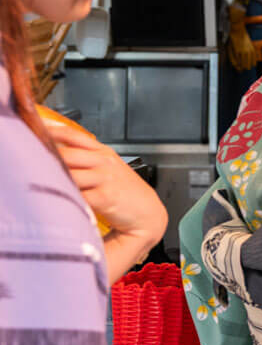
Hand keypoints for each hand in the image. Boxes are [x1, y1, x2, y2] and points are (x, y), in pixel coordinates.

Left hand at [48, 124, 165, 280]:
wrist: (149, 214)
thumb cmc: (126, 193)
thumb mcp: (109, 169)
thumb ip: (87, 160)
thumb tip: (56, 155)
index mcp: (104, 152)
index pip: (73, 136)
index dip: (51, 131)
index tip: (33, 130)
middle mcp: (104, 162)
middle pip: (66, 153)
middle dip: (46, 157)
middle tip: (28, 160)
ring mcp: (105, 178)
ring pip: (70, 172)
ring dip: (53, 176)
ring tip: (38, 180)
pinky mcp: (106, 196)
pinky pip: (79, 194)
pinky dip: (66, 195)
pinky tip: (57, 197)